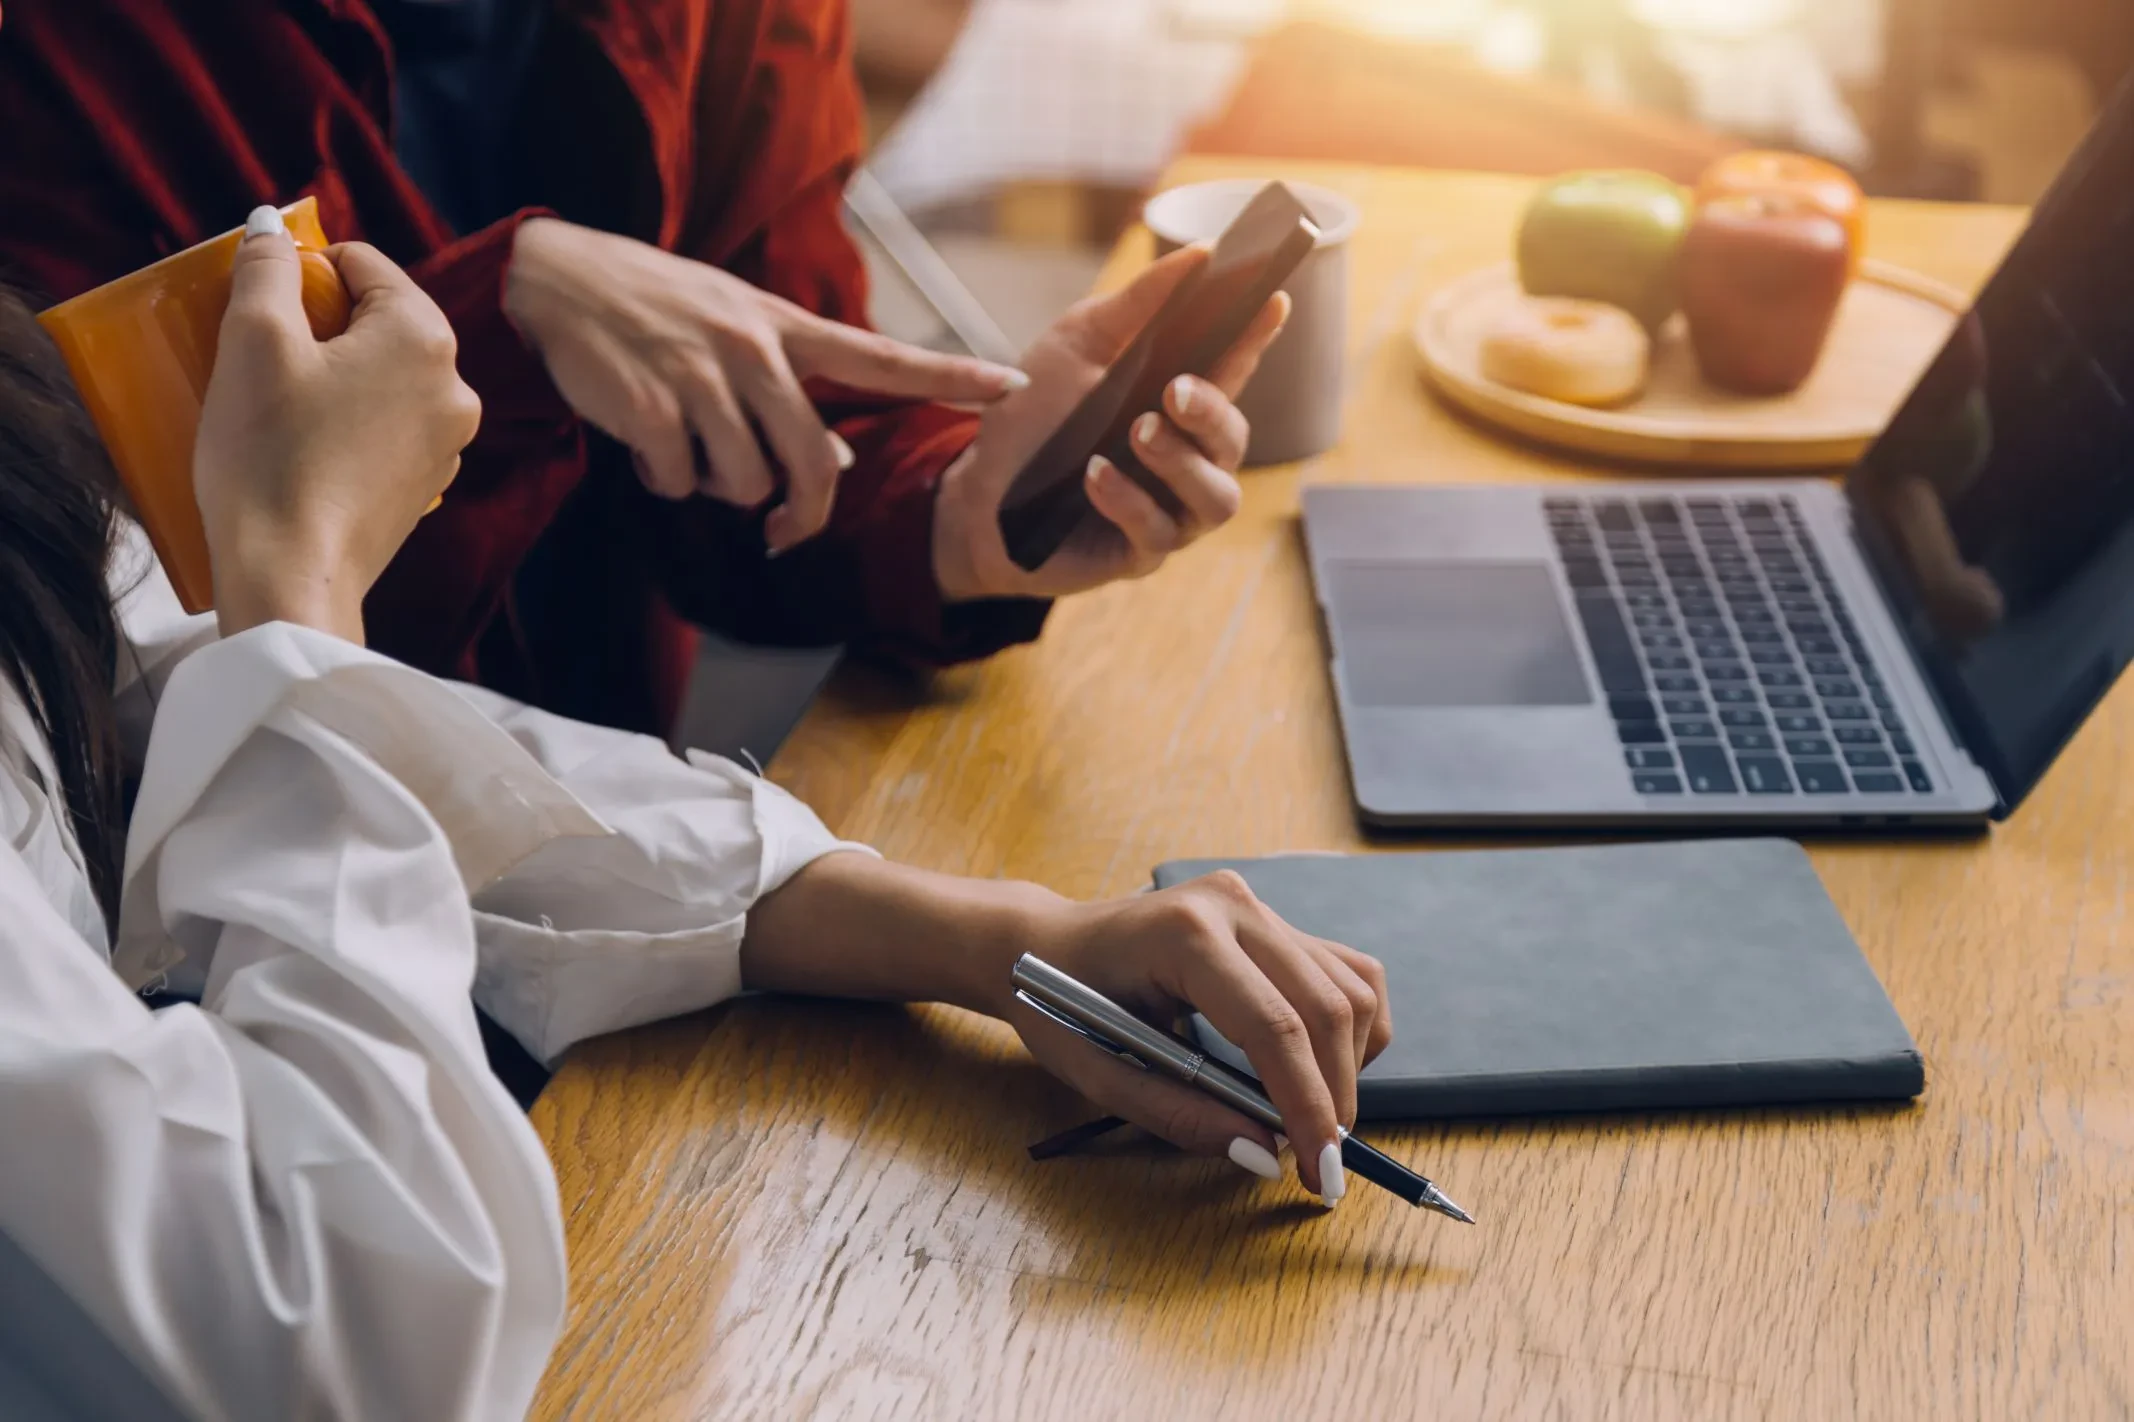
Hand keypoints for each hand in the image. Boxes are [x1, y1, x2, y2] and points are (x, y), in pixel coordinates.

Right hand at [196, 207, 478, 641]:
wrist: (292, 574)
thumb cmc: (270, 453)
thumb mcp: (253, 338)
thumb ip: (266, 269)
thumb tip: (273, 230)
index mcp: (425, 336)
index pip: (363, 264)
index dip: (304, 271)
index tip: (261, 302)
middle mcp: (455, 386)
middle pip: (377, 320)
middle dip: (318, 325)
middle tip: (260, 355)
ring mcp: (447, 441)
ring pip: (380, 376)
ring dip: (330, 375)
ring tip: (276, 405)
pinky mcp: (424, 484)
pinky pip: (382, 426)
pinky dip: (344, 421)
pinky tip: (300, 445)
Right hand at [503, 217, 1027, 550]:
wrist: (558, 278)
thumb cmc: (659, 310)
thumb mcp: (737, 332)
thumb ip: (792, 392)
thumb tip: (836, 467)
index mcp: (786, 328)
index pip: (885, 357)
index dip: (951, 377)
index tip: (1014, 388)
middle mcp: (755, 350)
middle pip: (813, 463)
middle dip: (803, 513)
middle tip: (784, 531)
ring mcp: (703, 378)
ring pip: (744, 484)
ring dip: (717, 486)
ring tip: (685, 444)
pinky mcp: (652, 407)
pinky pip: (681, 482)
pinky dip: (663, 479)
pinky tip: (644, 443)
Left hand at [931, 244, 1289, 601]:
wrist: (978, 491)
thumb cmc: (1034, 418)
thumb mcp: (1076, 345)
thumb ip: (1136, 305)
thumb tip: (1201, 254)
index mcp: (1176, 405)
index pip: (1230, 369)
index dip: (1256, 339)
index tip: (1273, 300)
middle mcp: (1185, 460)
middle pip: (1233, 441)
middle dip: (1212, 412)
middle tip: (1173, 390)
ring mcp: (1168, 510)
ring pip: (1216, 497)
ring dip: (1181, 462)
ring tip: (1139, 433)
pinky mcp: (1136, 553)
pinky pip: (1155, 533)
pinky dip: (1128, 500)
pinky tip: (1096, 475)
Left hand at [1004, 870, 1390, 1204]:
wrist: (1045, 944)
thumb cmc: (1061, 1005)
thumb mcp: (1101, 1073)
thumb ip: (1181, 1114)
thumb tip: (1264, 1151)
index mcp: (1183, 934)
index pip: (1274, 1027)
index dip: (1307, 1105)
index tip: (1318, 1169)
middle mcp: (1233, 905)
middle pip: (1327, 1008)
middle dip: (1336, 1097)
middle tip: (1321, 1164)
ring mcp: (1258, 905)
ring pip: (1352, 990)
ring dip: (1347, 1065)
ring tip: (1312, 1119)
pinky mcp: (1272, 918)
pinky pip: (1346, 974)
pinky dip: (1349, 1030)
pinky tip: (1316, 1068)